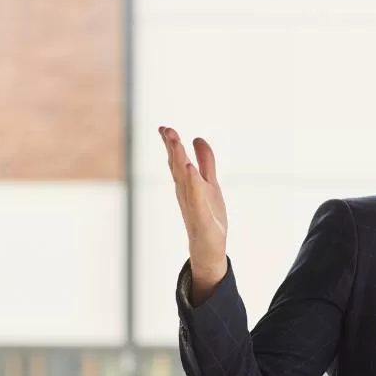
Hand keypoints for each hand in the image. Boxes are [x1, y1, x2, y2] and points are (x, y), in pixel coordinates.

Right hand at [161, 126, 228, 297]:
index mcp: (187, 184)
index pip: (177, 160)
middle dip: (172, 148)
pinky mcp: (201, 218)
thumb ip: (206, 162)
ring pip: (185, 180)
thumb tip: (198, 138)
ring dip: (180, 161)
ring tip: (178, 142)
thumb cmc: (208, 215)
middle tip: (166, 130)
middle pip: (177, 167)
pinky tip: (191, 170)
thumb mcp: (210, 183)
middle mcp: (185, 193)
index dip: (171, 144)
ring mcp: (192, 205)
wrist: (209, 247)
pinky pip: (196, 199)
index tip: (165, 128)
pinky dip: (193, 184)